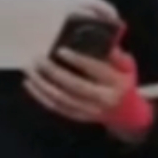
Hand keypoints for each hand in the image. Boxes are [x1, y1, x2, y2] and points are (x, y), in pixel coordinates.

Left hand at [27, 47, 152, 139]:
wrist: (126, 113)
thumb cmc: (122, 82)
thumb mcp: (127, 67)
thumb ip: (116, 55)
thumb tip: (103, 40)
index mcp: (116, 83)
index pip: (95, 70)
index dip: (77, 60)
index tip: (60, 50)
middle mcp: (104, 99)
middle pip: (75, 86)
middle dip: (54, 72)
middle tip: (38, 58)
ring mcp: (90, 111)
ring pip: (62, 98)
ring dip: (42, 84)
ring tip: (29, 70)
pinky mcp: (78, 117)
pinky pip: (56, 107)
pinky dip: (40, 96)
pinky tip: (30, 84)